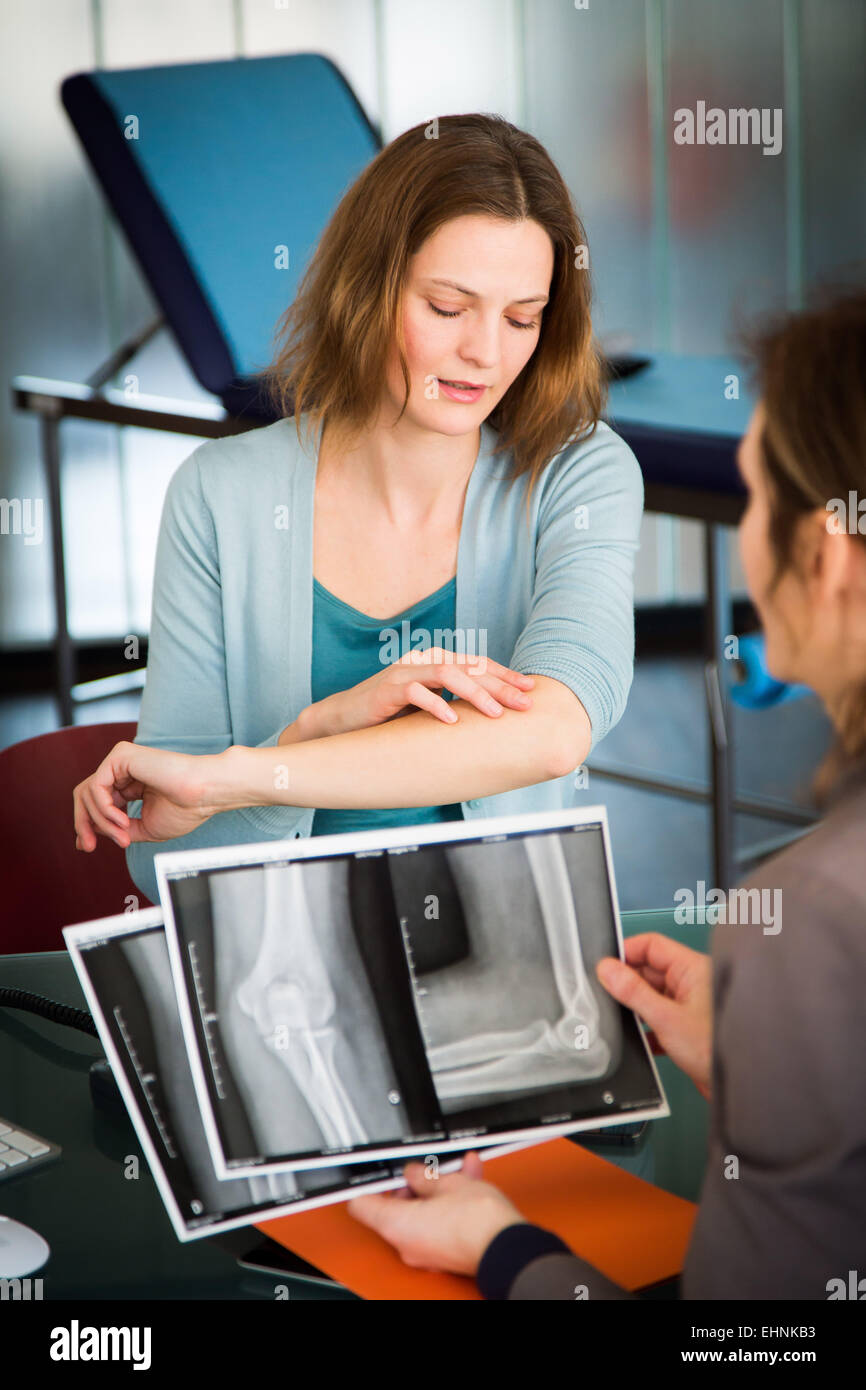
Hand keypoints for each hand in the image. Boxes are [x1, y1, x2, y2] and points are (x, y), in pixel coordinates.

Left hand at [73, 741, 227, 849]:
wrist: (204, 794)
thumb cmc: (185, 809)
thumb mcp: (144, 828)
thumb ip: (118, 828)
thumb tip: (93, 832)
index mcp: (130, 785)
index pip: (96, 802)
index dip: (86, 824)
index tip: (87, 847)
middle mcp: (123, 770)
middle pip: (84, 796)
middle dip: (83, 823)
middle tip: (89, 847)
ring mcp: (121, 761)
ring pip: (86, 793)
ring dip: (100, 821)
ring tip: (122, 835)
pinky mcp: (120, 756)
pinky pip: (96, 786)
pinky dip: (104, 809)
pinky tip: (122, 820)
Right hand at [294, 649, 535, 739]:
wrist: (344, 720)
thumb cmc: (391, 717)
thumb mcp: (430, 708)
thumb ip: (455, 705)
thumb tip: (496, 719)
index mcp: (436, 661)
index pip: (478, 663)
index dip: (505, 675)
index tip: (531, 690)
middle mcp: (423, 660)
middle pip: (469, 667)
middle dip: (501, 685)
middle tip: (524, 704)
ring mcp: (404, 672)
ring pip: (447, 673)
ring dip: (475, 693)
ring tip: (495, 714)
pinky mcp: (386, 689)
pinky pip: (415, 691)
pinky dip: (436, 705)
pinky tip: (452, 720)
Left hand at [347, 1152, 524, 1276]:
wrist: (506, 1245)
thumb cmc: (476, 1220)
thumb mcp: (446, 1182)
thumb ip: (423, 1176)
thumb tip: (414, 1173)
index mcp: (396, 1225)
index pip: (362, 1204)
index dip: (370, 1184)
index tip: (379, 1172)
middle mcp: (406, 1244)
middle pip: (396, 1207)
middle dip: (413, 1184)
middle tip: (427, 1169)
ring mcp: (426, 1252)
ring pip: (422, 1214)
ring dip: (436, 1191)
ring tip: (457, 1170)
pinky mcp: (446, 1254)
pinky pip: (439, 1224)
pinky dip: (449, 1205)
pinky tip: (468, 1182)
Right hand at [595, 934, 712, 1100]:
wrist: (738, 1086)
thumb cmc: (716, 1048)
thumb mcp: (665, 1017)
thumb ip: (633, 992)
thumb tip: (608, 970)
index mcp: (692, 969)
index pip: (652, 945)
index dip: (627, 952)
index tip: (605, 966)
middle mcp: (691, 984)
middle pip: (649, 970)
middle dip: (628, 983)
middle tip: (609, 995)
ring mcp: (688, 1006)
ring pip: (652, 996)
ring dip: (636, 1007)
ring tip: (624, 1019)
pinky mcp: (685, 1029)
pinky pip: (657, 1019)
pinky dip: (646, 1028)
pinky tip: (640, 1039)